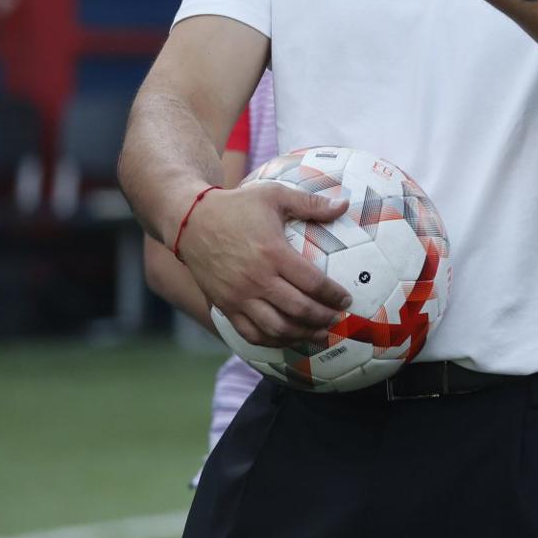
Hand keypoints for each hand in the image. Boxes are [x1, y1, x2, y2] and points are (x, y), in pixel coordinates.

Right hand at [177, 180, 353, 346]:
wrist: (190, 221)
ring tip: (320, 334)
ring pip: (276, 328)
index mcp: (273, 253)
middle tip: (338, 319)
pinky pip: (250, 333)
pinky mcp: (224, 306)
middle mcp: (256, 280)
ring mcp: (238, 297)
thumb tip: (346, 204)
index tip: (346, 300)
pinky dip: (272, 341)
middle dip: (324, 318)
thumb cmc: (236, 206)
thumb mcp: (274, 195)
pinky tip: (288, 339)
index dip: (333, 295)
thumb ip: (311, 203)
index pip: (313, 283)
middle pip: (298, 310)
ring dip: (302, 335)